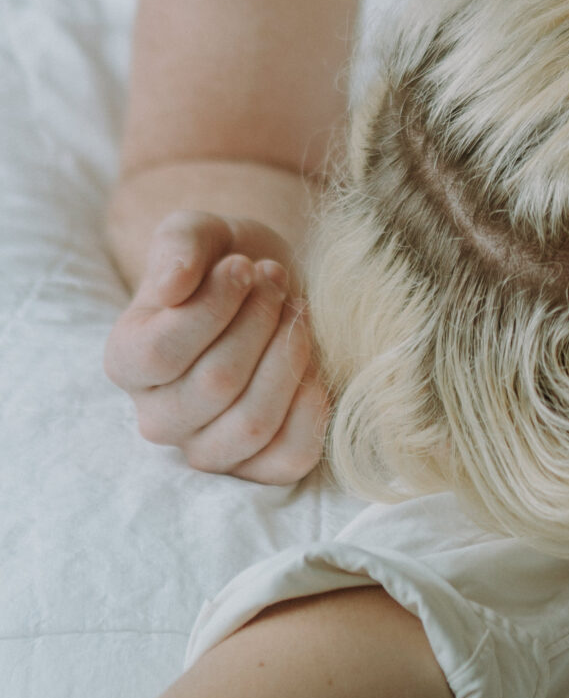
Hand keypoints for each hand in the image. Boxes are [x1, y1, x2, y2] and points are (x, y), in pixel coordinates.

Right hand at [103, 213, 326, 483]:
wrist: (272, 285)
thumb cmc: (227, 260)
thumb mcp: (200, 232)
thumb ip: (179, 246)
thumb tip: (172, 287)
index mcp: (126, 361)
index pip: (159, 354)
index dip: (213, 307)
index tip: (244, 265)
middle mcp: (157, 415)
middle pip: (215, 385)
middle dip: (260, 321)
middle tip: (275, 281)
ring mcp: (207, 447)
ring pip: (253, 424)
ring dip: (288, 356)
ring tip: (295, 312)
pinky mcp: (259, 466)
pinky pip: (289, 456)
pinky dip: (312, 406)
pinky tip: (313, 362)